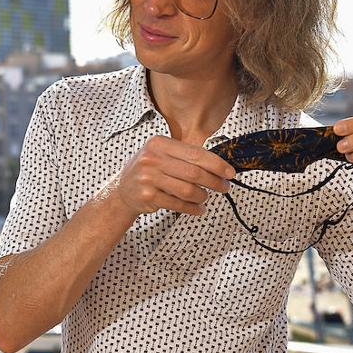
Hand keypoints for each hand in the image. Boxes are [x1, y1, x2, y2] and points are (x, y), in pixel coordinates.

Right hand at [111, 135, 235, 216]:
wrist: (122, 189)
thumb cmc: (149, 170)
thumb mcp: (162, 154)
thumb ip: (185, 156)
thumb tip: (219, 165)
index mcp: (160, 144)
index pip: (196, 154)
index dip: (216, 164)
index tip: (229, 172)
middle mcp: (153, 159)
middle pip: (194, 172)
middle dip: (214, 181)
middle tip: (224, 187)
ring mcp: (149, 178)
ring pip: (188, 190)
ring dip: (202, 196)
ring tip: (205, 197)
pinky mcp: (148, 196)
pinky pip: (178, 204)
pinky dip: (192, 208)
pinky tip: (198, 209)